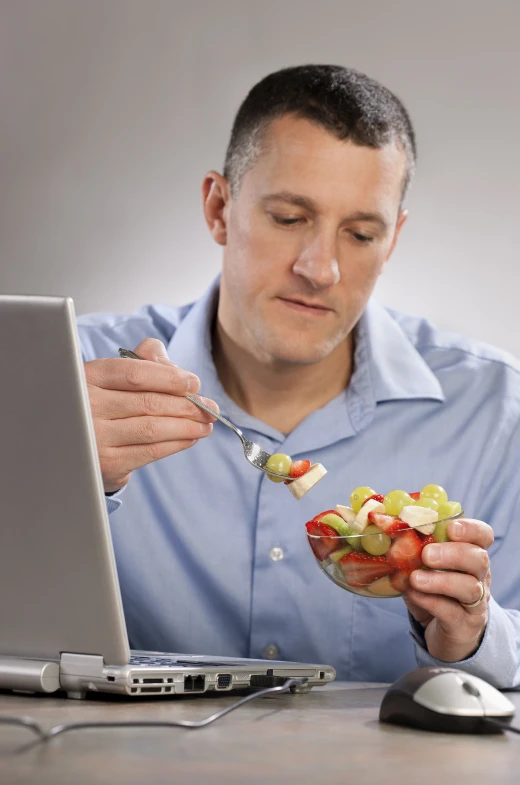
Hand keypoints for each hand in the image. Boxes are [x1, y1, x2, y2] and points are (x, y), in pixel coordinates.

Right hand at [85, 338, 217, 491]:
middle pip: (148, 402)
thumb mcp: (115, 374)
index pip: (134, 373)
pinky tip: (191, 438)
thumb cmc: (105, 402)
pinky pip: (151, 451)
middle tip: (211, 408)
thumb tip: (171, 364)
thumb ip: (143, 359)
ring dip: (187, 426)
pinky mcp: (108, 463)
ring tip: (207, 424)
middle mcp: (88, 407)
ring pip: (153, 428)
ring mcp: (96, 438)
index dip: (169, 378)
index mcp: (89, 377)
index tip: (194, 383)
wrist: (77, 444)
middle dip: (187, 405)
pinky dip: (177, 444)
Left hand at [403, 518, 493, 661]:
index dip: (471, 529)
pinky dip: (431, 601)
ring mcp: (475, 604)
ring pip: (470, 588)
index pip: (483, 536)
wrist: (445, 635)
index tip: (451, 528)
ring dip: (441, 580)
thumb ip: (413, 549)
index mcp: (471, 556)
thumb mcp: (425, 568)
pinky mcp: (464, 626)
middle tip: (427, 554)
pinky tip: (413, 594)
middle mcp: (479, 578)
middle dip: (454, 554)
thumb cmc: (434, 593)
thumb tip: (383, 528)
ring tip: (415, 578)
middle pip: (479, 560)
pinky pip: (452, 612)